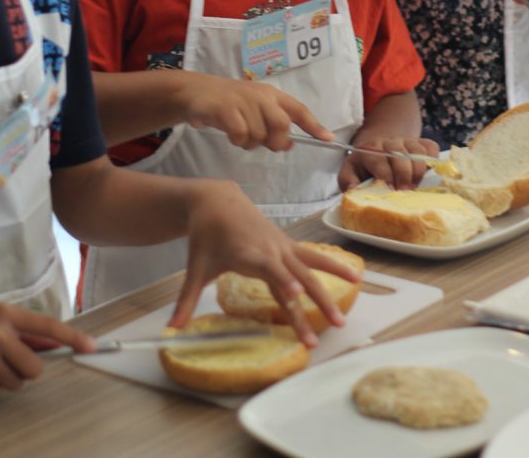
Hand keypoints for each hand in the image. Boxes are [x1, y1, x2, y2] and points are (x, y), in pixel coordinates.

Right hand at [0, 300, 95, 400]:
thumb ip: (22, 329)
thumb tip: (53, 344)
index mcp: (5, 313)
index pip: (47, 326)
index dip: (72, 338)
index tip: (92, 346)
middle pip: (34, 367)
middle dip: (26, 367)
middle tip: (11, 358)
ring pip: (15, 383)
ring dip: (7, 378)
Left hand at [168, 181, 361, 346]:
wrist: (216, 200)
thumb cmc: (205, 234)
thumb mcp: (194, 266)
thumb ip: (186, 299)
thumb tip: (171, 328)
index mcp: (247, 252)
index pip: (269, 270)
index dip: (282, 282)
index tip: (295, 296)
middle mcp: (270, 248)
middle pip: (298, 275)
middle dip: (316, 301)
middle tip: (332, 326)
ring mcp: (281, 245)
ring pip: (312, 262)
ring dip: (333, 277)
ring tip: (357, 287)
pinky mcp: (286, 245)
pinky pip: (312, 255)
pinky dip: (331, 264)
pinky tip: (352, 275)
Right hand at [185, 75, 333, 150]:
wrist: (196, 92)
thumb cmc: (229, 104)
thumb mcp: (254, 109)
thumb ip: (272, 124)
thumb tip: (289, 144)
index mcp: (272, 94)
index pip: (298, 109)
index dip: (314, 125)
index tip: (329, 138)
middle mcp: (261, 95)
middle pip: (281, 125)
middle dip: (276, 142)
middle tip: (264, 143)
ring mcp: (243, 100)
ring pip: (259, 135)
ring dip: (250, 142)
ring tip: (239, 134)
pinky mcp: (225, 108)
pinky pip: (240, 134)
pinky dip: (237, 140)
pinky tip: (229, 134)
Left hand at [338, 135, 437, 190]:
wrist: (377, 149)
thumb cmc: (364, 167)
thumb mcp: (349, 173)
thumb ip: (347, 181)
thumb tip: (353, 190)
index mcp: (369, 150)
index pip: (378, 159)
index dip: (385, 174)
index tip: (390, 189)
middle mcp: (388, 142)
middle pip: (399, 153)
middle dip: (404, 173)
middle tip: (406, 191)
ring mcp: (405, 140)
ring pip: (417, 150)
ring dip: (419, 170)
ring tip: (417, 187)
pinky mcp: (420, 142)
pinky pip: (430, 147)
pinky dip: (432, 159)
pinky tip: (428, 173)